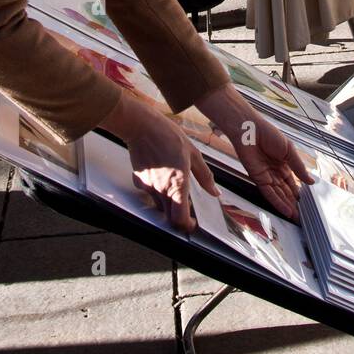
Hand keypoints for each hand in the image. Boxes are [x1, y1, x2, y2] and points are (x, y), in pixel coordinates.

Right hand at [100, 90, 218, 232]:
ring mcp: (148, 187)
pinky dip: (157, 190)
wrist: (141, 126)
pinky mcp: (138, 181)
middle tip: (187, 207)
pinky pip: (149, 192)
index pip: (179, 219)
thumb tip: (215, 192)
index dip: (187, 226)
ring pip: (159, 205)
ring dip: (168, 202)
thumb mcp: (194, 154)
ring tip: (174, 183)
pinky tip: (162, 174)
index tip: (193, 223)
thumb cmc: (168, 136)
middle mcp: (161, 190)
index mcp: (177, 184)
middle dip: (179, 216)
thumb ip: (205, 176)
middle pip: (169, 216)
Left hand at [196, 84, 313, 221]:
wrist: (251, 129)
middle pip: (285, 192)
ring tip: (296, 218)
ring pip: (278, 195)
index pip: (292, 183)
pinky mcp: (257, 178)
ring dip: (287, 206)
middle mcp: (275, 172)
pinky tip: (286, 210)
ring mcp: (266, 176)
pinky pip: (268, 193)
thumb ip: (299, 168)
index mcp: (284, 164)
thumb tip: (311, 182)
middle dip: (294, 204)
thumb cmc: (269, 134)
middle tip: (302, 217)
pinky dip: (277, 202)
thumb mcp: (290, 151)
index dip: (299, 194)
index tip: (306, 205)